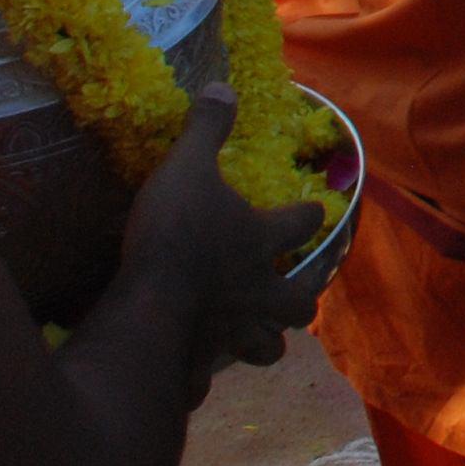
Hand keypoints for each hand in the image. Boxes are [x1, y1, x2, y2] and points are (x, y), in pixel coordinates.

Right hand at [119, 85, 324, 404]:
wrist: (148, 304)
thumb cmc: (175, 231)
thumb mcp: (188, 166)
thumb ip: (206, 128)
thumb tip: (221, 85)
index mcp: (262, 240)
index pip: (305, 222)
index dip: (312, 214)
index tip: (316, 209)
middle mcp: (259, 291)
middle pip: (299, 305)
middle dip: (298, 300)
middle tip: (288, 293)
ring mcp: (233, 332)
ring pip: (268, 351)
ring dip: (263, 343)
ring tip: (253, 336)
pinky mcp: (201, 364)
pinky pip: (207, 380)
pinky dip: (203, 377)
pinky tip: (194, 371)